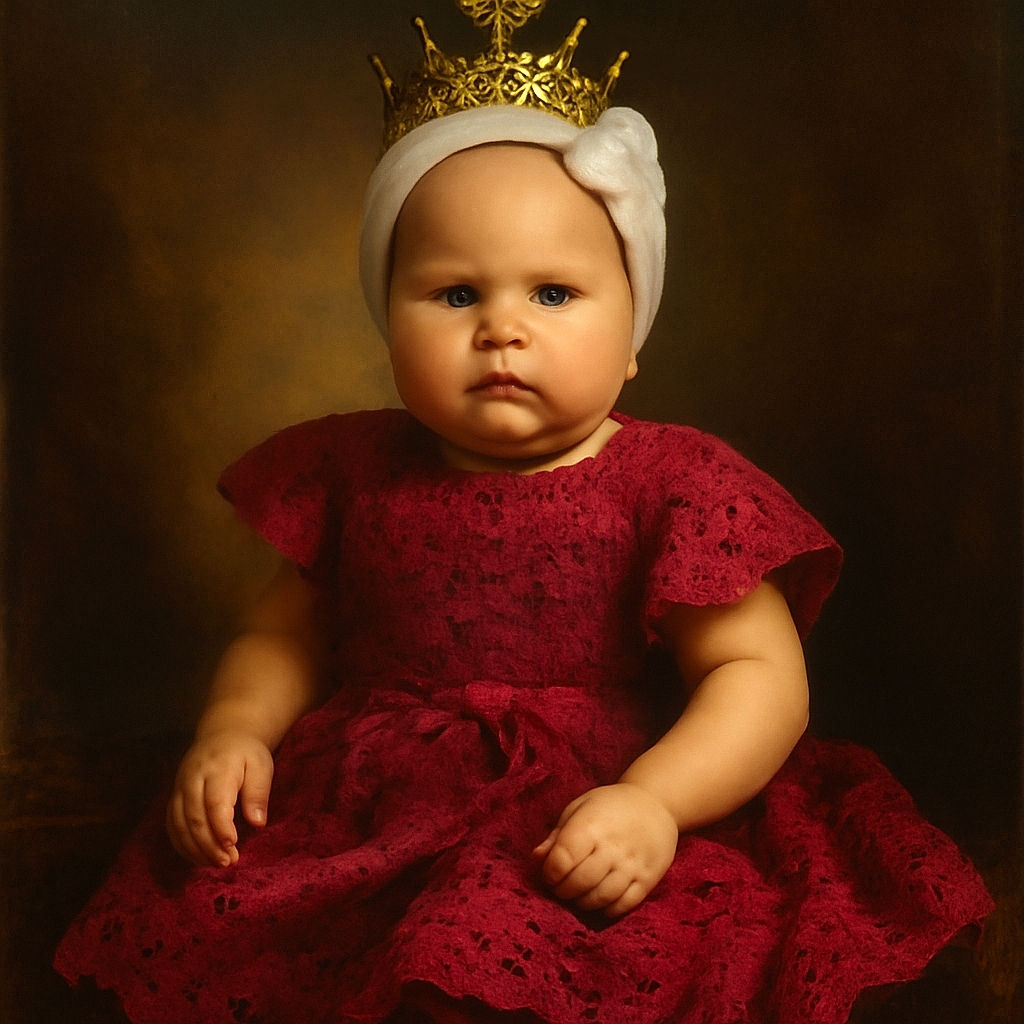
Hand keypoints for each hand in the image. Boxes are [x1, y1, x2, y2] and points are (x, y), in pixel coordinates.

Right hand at [166, 729, 273, 867]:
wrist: (222, 736)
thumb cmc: (246, 754)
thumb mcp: (261, 766)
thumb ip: (258, 793)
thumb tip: (257, 823)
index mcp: (217, 768)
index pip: (215, 803)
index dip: (221, 828)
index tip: (233, 845)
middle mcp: (192, 778)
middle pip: (194, 817)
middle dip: (209, 844)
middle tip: (228, 862)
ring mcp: (179, 788)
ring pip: (179, 824)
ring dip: (195, 849)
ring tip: (216, 863)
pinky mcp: (173, 797)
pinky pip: (171, 825)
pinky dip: (183, 845)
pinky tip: (199, 857)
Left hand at [533, 783, 677, 916]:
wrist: (655, 803)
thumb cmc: (609, 806)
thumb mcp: (580, 808)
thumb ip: (557, 835)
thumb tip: (536, 859)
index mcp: (590, 825)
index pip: (561, 860)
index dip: (549, 873)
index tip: (549, 874)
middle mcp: (612, 846)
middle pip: (579, 883)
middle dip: (563, 891)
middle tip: (561, 888)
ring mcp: (632, 864)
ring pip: (601, 898)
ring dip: (583, 903)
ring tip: (578, 895)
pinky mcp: (648, 878)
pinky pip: (624, 906)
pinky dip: (607, 910)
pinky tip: (600, 900)